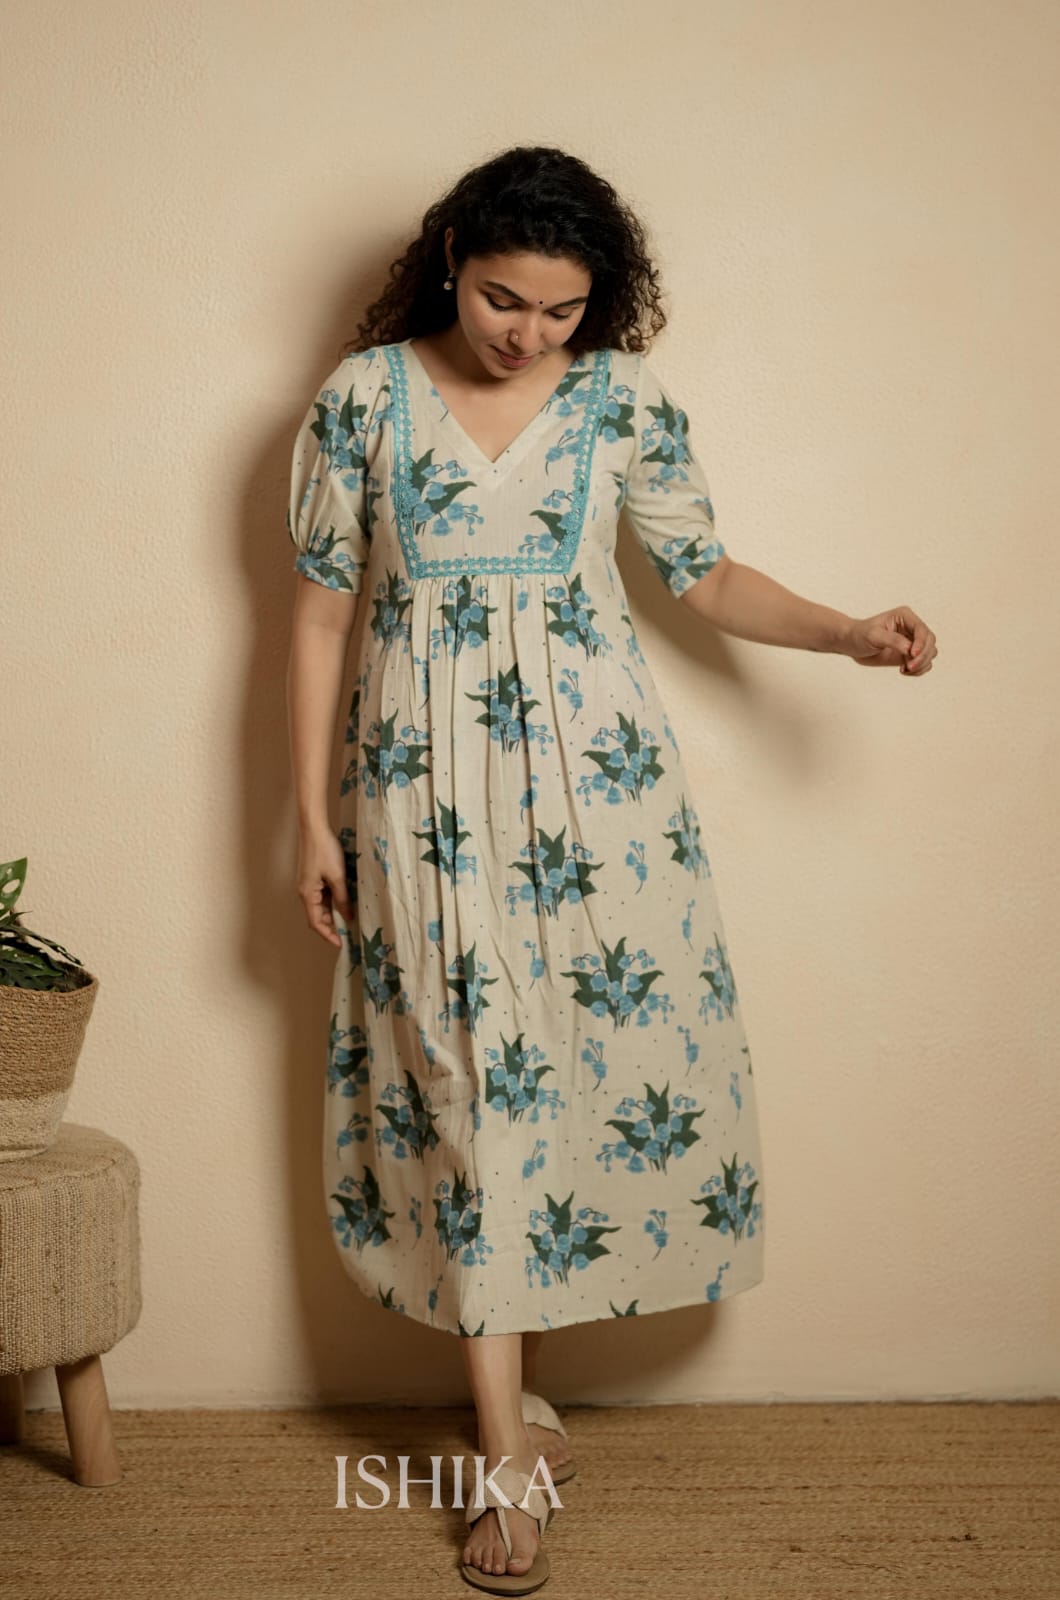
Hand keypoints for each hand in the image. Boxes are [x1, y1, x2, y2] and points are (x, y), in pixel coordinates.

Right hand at [296, 826, 353, 947]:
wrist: (314, 828)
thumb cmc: (324, 851)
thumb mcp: (337, 877)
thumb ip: (342, 899)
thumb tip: (347, 917)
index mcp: (307, 894)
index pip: (316, 922)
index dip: (328, 934)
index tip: (340, 943)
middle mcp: (305, 892)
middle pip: (317, 916)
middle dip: (331, 926)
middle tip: (348, 933)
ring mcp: (308, 884)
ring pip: (320, 906)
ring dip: (332, 914)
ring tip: (349, 920)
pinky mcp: (313, 877)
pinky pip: (322, 895)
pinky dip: (332, 902)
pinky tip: (345, 902)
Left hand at [844, 607, 937, 674]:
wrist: (851, 644)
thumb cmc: (859, 634)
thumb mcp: (873, 635)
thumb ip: (892, 640)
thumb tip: (909, 648)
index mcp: (905, 616)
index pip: (921, 629)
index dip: (921, 643)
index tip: (911, 655)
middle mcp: (912, 627)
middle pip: (930, 642)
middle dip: (922, 656)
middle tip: (908, 667)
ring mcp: (912, 641)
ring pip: (930, 653)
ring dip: (921, 664)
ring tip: (904, 669)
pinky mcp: (909, 654)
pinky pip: (924, 663)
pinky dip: (918, 670)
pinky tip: (903, 671)